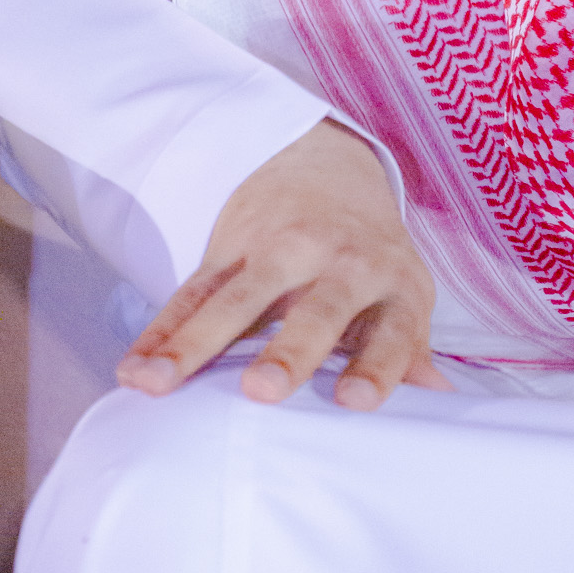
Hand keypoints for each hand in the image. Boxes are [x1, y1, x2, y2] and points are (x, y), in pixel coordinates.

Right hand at [117, 118, 450, 409]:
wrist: (328, 168)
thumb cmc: (371, 261)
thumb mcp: (402, 296)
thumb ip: (408, 352)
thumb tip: (439, 404)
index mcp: (391, 283)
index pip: (390, 331)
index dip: (377, 366)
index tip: (355, 403)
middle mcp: (339, 262)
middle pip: (314, 309)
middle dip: (289, 349)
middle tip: (262, 390)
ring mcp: (281, 249)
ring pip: (235, 298)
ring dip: (194, 342)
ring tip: (157, 384)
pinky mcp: (232, 245)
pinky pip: (193, 290)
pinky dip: (160, 331)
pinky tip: (134, 370)